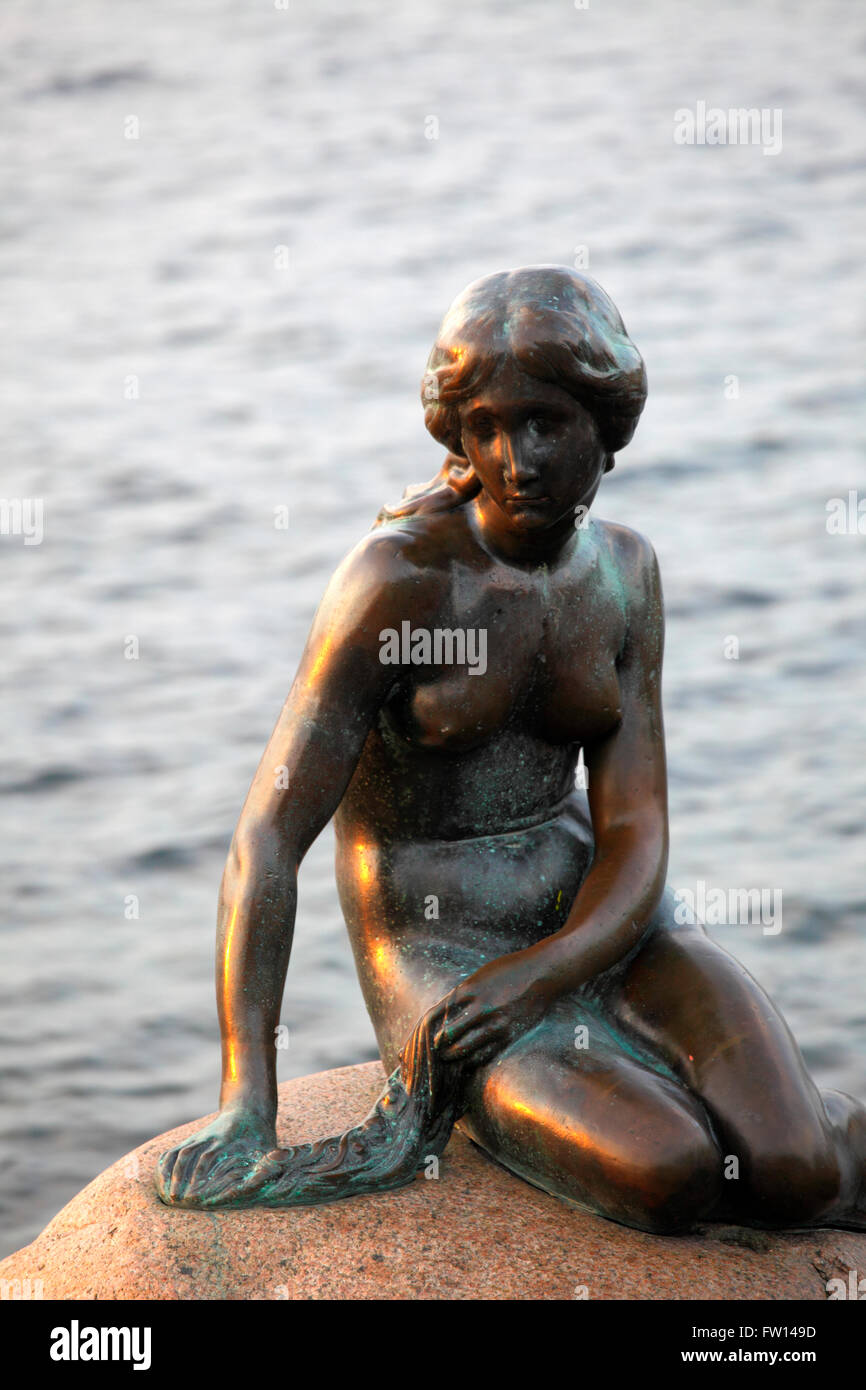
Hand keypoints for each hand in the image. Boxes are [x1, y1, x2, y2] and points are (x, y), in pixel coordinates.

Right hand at [154, 1106, 275, 1207]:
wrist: (249, 1110)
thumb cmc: (261, 1137)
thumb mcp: (269, 1148)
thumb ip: (272, 1159)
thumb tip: (276, 1164)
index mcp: (228, 1139)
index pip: (208, 1157)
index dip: (200, 1177)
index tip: (193, 1196)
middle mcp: (211, 1138)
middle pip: (190, 1157)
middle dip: (181, 1179)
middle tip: (176, 1202)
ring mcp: (199, 1138)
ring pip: (179, 1154)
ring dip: (171, 1175)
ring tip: (168, 1197)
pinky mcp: (191, 1141)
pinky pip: (172, 1153)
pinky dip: (164, 1167)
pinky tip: (161, 1184)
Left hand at [427, 950, 555, 1066]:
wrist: (541, 973)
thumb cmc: (509, 971)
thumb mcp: (480, 976)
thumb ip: (463, 994)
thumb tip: (444, 1014)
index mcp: (468, 990)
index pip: (437, 1014)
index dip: (425, 1029)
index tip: (420, 1036)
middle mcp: (479, 1007)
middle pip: (448, 1034)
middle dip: (436, 1046)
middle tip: (431, 1052)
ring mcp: (495, 1022)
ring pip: (464, 1048)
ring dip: (452, 1055)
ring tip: (446, 1058)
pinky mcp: (509, 1034)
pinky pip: (485, 1053)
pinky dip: (472, 1059)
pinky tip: (467, 1062)